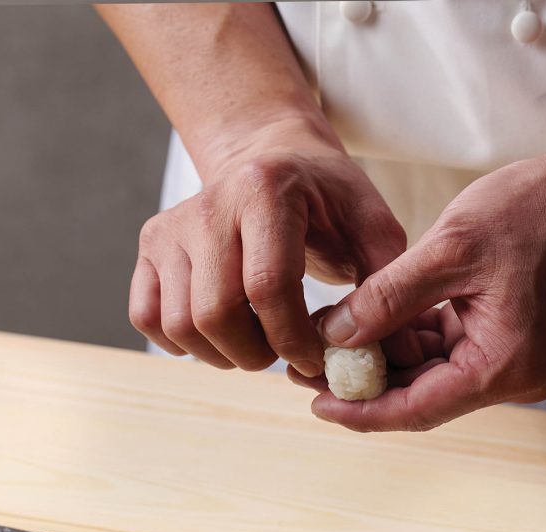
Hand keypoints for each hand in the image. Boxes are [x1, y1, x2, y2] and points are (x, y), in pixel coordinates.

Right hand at [129, 121, 405, 375]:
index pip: (267, 287)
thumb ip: (386, 284)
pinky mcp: (150, 247)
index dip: (293, 340)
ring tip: (258, 343)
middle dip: (257, 354)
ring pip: (181, 326)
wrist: (269, 159)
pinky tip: (221, 334)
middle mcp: (207, 204)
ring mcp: (170, 227)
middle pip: (216, 314)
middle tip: (285, 353)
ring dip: (223, 354)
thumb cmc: (326, 199)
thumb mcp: (371, 224)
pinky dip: (183, 344)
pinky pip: (148, 319)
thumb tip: (396, 355)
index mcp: (264, 191)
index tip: (315, 360)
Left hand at [292, 152, 545, 429]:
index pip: (416, 408)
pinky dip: (412, 341)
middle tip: (310, 367)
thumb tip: (333, 335)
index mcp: (503, 365)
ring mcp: (513, 362)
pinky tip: (374, 323)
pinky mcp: (508, 343)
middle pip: (421, 397)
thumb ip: (387, 299)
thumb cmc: (533, 210)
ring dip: (385, 360)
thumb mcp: (448, 249)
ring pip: (431, 377)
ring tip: (332, 340)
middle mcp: (513, 377)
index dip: (361, 410)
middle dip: (365, 384)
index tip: (316, 404)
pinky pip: (449, 354)